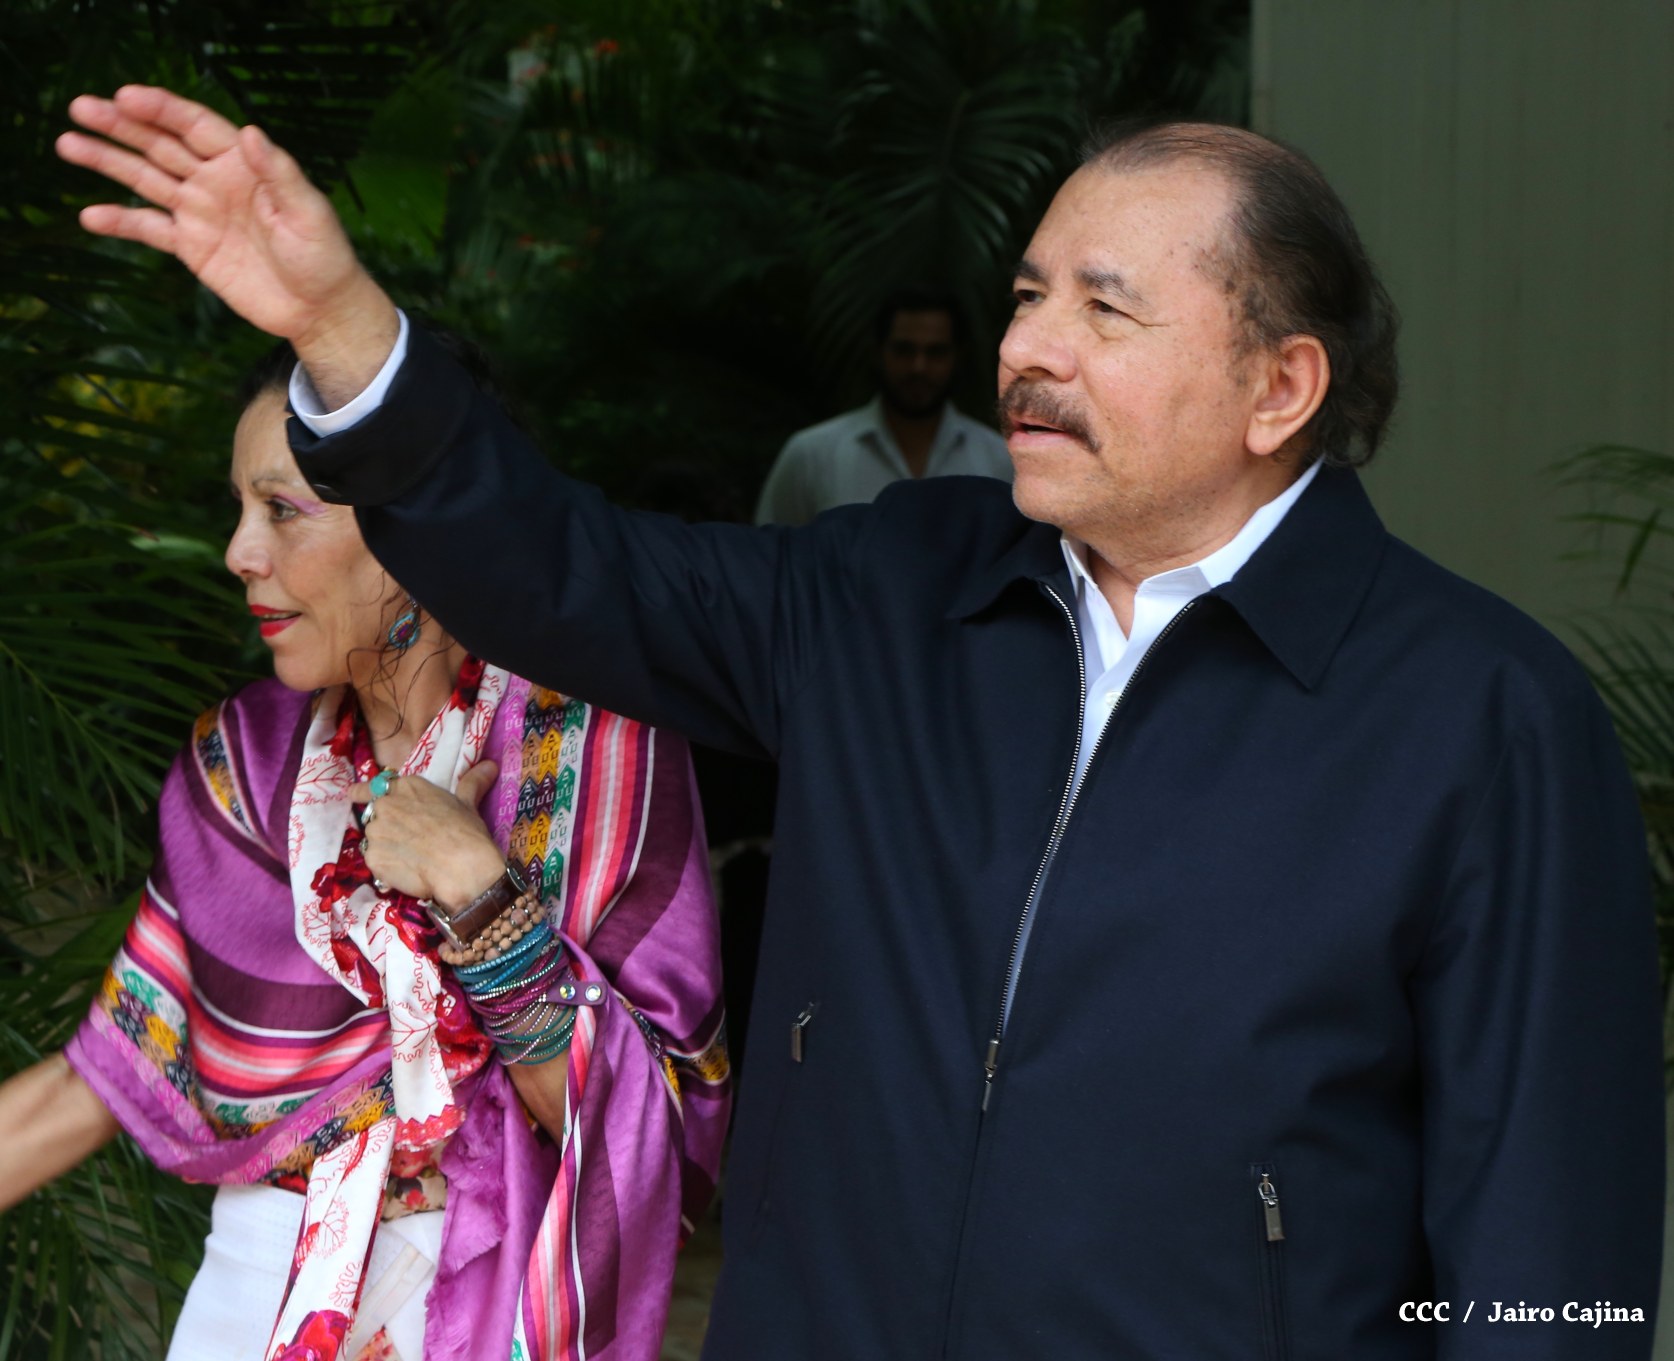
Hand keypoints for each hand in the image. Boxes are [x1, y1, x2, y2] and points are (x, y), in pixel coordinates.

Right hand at [56, 85, 397, 403]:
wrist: (320, 309)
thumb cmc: (324, 256)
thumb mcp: (309, 212)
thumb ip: (279, 174)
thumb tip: (251, 134)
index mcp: (244, 164)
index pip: (195, 126)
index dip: (161, 109)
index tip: (125, 96)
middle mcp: (216, 181)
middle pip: (161, 145)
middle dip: (122, 126)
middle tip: (81, 108)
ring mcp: (200, 212)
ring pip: (146, 179)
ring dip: (109, 162)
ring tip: (68, 144)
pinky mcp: (192, 246)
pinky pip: (150, 229)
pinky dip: (121, 222)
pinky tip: (90, 215)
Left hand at [352, 761, 504, 909]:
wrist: (462, 868)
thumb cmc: (466, 832)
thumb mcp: (468, 804)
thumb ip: (472, 782)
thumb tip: (490, 765)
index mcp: (407, 786)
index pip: (373, 785)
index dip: (362, 792)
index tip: (354, 796)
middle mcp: (385, 804)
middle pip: (373, 814)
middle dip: (383, 825)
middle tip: (404, 839)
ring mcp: (375, 832)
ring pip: (374, 839)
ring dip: (385, 846)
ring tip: (408, 858)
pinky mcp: (372, 858)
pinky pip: (375, 862)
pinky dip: (386, 867)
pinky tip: (405, 872)